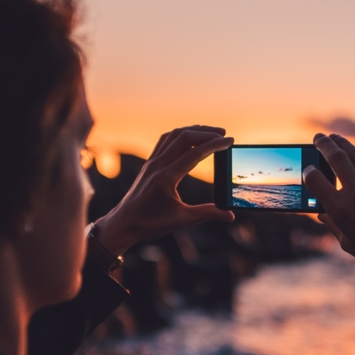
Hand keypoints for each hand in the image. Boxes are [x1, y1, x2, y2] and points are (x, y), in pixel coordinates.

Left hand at [93, 125, 234, 253]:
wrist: (124, 224)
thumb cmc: (150, 224)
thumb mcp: (181, 220)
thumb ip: (207, 214)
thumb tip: (230, 215)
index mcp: (166, 178)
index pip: (194, 154)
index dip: (214, 145)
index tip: (230, 141)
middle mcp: (157, 165)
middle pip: (184, 138)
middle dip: (206, 133)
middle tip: (224, 134)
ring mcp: (151, 163)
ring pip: (173, 136)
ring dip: (193, 130)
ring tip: (211, 133)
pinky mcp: (149, 164)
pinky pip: (165, 141)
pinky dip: (180, 136)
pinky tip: (190, 139)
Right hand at [303, 133, 354, 307]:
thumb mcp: (345, 241)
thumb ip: (332, 223)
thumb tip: (321, 212)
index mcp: (340, 210)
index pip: (316, 180)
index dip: (309, 171)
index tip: (308, 168)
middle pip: (336, 158)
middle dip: (324, 144)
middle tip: (318, 137)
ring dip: (344, 144)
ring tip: (336, 138)